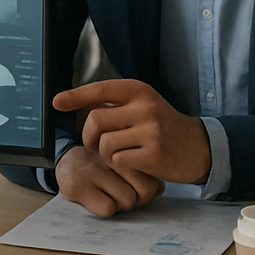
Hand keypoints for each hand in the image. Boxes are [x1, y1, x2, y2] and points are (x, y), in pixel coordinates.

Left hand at [53, 79, 211, 185]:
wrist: (197, 146)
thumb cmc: (163, 126)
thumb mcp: (143, 105)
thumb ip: (116, 104)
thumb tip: (77, 102)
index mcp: (139, 91)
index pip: (100, 89)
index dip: (75, 95)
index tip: (56, 102)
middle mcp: (144, 107)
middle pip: (95, 121)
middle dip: (89, 137)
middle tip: (98, 144)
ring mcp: (150, 131)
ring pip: (105, 144)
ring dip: (106, 154)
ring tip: (120, 154)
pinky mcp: (153, 154)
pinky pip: (118, 161)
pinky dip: (119, 165)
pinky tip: (132, 163)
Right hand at [55, 145, 162, 217]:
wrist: (65, 162)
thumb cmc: (100, 166)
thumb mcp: (122, 164)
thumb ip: (143, 174)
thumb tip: (161, 189)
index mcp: (126, 146)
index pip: (153, 174)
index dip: (148, 188)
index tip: (135, 187)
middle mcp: (110, 155)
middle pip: (145, 189)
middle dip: (137, 198)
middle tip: (122, 193)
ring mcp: (93, 170)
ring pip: (127, 200)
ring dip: (120, 204)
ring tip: (108, 195)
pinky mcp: (77, 186)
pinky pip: (107, 208)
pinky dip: (105, 208)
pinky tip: (95, 199)